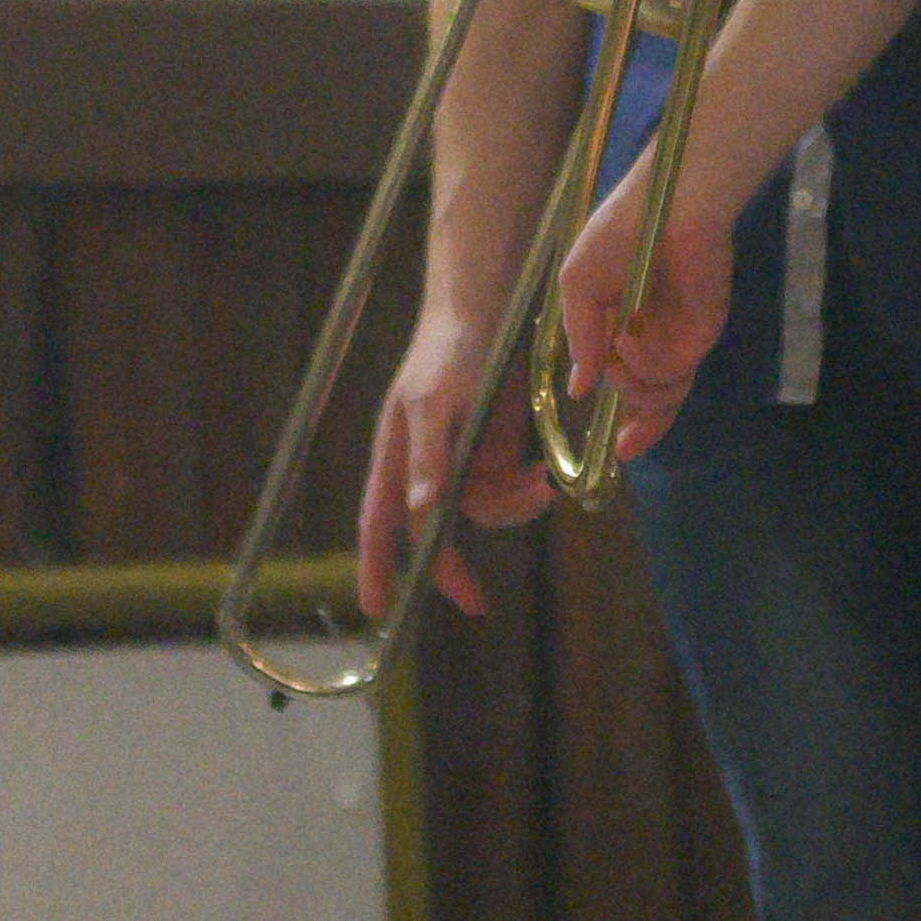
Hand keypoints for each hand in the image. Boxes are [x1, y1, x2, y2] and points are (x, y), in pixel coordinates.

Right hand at [350, 279, 553, 625]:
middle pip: (432, 532)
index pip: (380, 523)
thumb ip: (428, 461)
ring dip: (511, 509)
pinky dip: (526, 490)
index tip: (376, 611)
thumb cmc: (449, 351)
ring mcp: (460, 462)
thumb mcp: (436, 403)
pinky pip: (508, 490)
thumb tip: (420, 514)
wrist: (489, 309)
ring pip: (481, 512)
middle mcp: (424, 467)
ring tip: (540, 484)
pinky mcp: (493, 452)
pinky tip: (543, 474)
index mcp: (396, 457)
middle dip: (452, 568)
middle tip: (477, 603)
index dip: (376, 567)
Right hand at [552, 146, 732, 461]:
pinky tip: (632, 336)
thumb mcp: (578, 285)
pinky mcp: (703, 332)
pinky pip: (673, 370)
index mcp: (625, 328)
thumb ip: (578, 337)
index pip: (628, 384)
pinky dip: (647, 364)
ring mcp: (680, 337)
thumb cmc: (618, 234)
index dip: (623, 419)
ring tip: (618, 353)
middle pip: (654, 401)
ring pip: (661, 393)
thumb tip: (577, 387)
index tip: (612, 449)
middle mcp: (656, 339)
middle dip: (638, 427)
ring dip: (631, 387)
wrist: (669, 205)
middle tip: (621, 443)